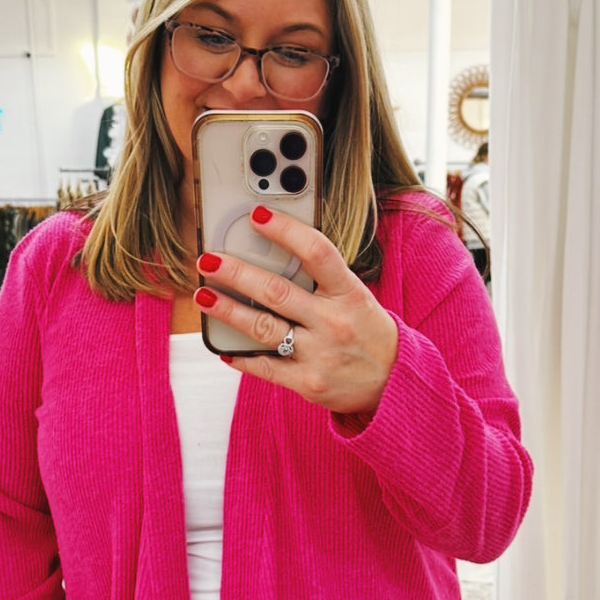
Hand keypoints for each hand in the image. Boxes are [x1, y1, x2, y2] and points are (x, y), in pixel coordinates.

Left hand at [194, 205, 398, 414]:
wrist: (394, 383)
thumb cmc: (368, 333)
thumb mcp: (356, 298)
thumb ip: (322, 281)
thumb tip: (273, 256)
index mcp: (349, 294)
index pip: (317, 253)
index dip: (285, 231)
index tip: (257, 215)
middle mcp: (334, 322)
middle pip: (277, 292)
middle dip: (237, 273)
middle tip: (209, 260)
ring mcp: (320, 355)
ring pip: (263, 329)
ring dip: (228, 311)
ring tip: (204, 296)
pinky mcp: (308, 383)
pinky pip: (266, 368)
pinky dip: (242, 358)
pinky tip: (223, 349)